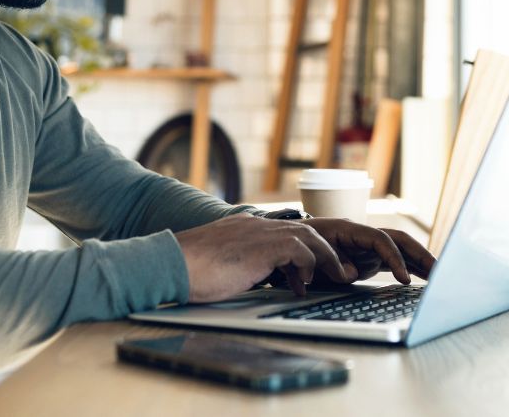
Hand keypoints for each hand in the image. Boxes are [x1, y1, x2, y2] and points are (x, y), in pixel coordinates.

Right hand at [174, 214, 357, 302]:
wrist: (171, 262)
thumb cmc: (188, 270)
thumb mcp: (219, 264)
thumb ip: (238, 264)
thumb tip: (250, 279)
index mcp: (245, 228)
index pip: (284, 232)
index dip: (303, 250)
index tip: (310, 272)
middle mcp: (255, 225)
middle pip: (304, 229)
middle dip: (324, 250)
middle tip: (337, 271)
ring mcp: (258, 232)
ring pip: (307, 235)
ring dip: (325, 257)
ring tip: (335, 277)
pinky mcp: (261, 246)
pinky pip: (299, 249)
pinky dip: (308, 265)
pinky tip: (303, 284)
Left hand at [300, 218, 434, 284]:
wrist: (294, 243)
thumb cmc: (302, 246)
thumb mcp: (314, 255)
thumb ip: (334, 263)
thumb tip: (352, 273)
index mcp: (351, 229)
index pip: (381, 240)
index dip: (395, 258)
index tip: (404, 279)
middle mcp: (364, 235)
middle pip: (399, 239)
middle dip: (420, 254)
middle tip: (439, 272)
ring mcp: (368, 246)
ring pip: (401, 249)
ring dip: (420, 260)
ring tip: (440, 276)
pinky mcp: (369, 258)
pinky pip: (394, 260)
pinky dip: (410, 267)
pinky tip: (424, 277)